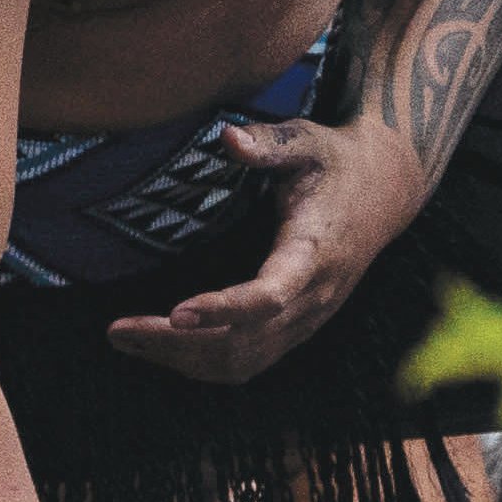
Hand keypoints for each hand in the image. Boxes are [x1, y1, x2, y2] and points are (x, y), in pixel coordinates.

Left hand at [105, 116, 428, 384]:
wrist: (383, 192)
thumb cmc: (335, 162)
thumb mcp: (308, 141)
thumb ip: (270, 142)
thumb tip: (227, 137)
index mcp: (314, 253)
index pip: (269, 296)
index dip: (223, 310)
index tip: (176, 314)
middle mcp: (313, 298)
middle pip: (243, 342)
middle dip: (178, 344)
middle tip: (117, 331)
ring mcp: (306, 320)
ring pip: (242, 362)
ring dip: (182, 360)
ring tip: (125, 340)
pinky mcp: (297, 328)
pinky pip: (248, 362)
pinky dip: (201, 364)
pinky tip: (161, 348)